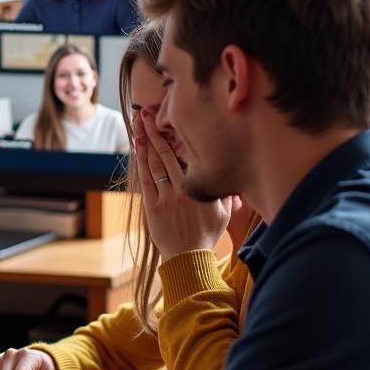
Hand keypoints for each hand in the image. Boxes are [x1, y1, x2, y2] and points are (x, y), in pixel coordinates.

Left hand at [135, 110, 231, 259]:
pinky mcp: (152, 205)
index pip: (187, 155)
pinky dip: (141, 161)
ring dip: (145, 141)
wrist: (189, 257)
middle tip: (146, 113)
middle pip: (167, 153)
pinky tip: (137, 146)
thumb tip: (232, 176)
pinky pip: (146, 178)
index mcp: (200, 186)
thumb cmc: (206, 234)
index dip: (176, 136)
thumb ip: (226, 192)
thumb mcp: (223, 212)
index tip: (170, 120)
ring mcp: (166, 196)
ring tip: (138, 123)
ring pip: (155, 163)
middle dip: (155, 131)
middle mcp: (183, 188)